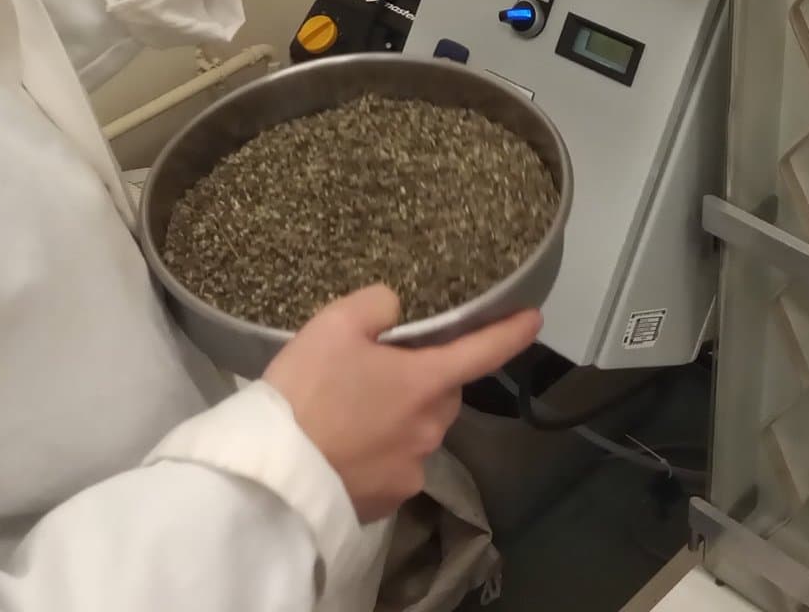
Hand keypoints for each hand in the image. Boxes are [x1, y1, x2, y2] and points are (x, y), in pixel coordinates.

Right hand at [264, 286, 542, 523]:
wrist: (274, 475)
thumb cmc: (307, 391)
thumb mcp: (334, 325)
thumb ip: (376, 305)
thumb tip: (393, 312)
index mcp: (426, 383)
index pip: (484, 353)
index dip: (510, 333)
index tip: (534, 319)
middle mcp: (431, 429)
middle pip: (442, 394)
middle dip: (423, 380)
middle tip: (377, 370)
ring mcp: (411, 471)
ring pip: (418, 432)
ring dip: (399, 419)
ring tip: (350, 413)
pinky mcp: (388, 504)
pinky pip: (394, 466)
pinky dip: (379, 453)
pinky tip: (343, 448)